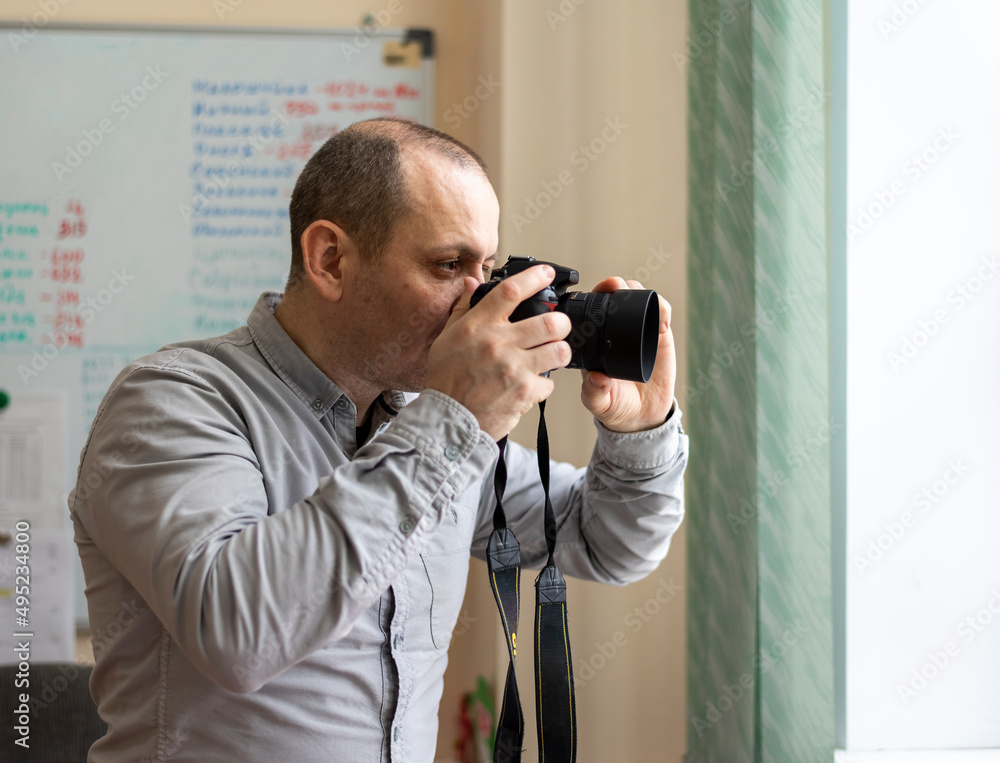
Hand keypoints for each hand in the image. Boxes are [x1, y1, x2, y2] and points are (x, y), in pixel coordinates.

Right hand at [426, 265, 572, 440]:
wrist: (448, 420)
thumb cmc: (446, 379)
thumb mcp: (447, 338)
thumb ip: (464, 309)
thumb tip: (472, 283)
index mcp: (478, 326)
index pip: (511, 291)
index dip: (535, 277)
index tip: (547, 273)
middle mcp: (498, 343)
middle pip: (550, 321)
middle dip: (561, 322)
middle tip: (558, 326)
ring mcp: (513, 369)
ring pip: (559, 350)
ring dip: (560, 352)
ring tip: (552, 354)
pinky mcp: (524, 393)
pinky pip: (550, 383)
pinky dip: (544, 385)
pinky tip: (532, 385)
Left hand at [580, 277, 675, 432]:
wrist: (642, 416)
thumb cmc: (615, 406)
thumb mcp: (599, 402)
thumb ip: (594, 392)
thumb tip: (597, 378)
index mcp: (596, 342)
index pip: (592, 311)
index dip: (594, 297)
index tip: (597, 293)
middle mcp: (616, 332)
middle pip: (616, 298)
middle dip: (616, 285)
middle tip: (617, 286)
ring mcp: (639, 331)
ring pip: (638, 300)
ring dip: (639, 291)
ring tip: (640, 296)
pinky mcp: (659, 337)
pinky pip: (661, 315)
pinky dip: (662, 309)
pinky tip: (661, 320)